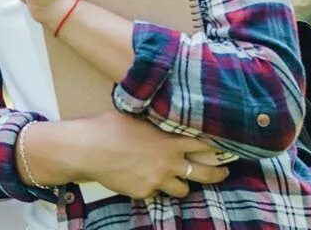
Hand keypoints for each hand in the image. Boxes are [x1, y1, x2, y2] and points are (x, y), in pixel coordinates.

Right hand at [66, 112, 230, 200]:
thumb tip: (163, 117)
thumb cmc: (108, 128)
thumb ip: (156, 124)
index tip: (223, 148)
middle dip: (217, 174)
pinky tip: (141, 178)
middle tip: (222, 172)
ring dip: (181, 184)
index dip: (216, 147)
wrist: (88, 149)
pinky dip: (153, 187)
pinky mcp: (144, 192)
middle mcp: (168, 163)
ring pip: (183, 189)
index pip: (204, 146)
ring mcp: (157, 180)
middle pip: (205, 173)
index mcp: (169, 142)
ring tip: (175, 178)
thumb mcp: (136, 118)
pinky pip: (156, 193)